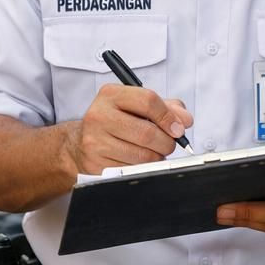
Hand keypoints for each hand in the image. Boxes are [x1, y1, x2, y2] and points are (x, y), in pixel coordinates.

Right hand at [63, 84, 192, 174]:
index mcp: (110, 94)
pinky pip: (132, 170)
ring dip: (157, 157)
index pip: (148, 101)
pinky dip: (143, 168)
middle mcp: (99, 115)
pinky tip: (137, 161)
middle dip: (166, 142)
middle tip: (168, 144)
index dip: (169, 116)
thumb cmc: (115, 122)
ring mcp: (95, 141)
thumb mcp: (136, 106)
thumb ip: (166, 107)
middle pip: (147, 132)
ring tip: (153, 152)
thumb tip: (185, 120)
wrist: (80, 143)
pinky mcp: (96, 163)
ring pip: (142, 155)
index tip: (178, 128)